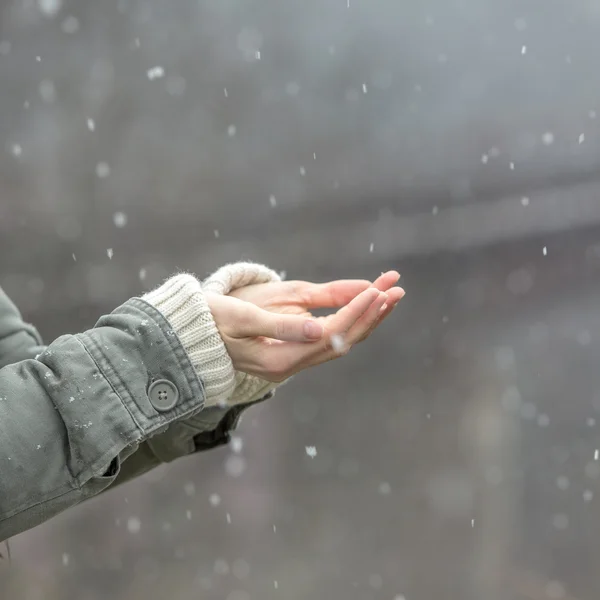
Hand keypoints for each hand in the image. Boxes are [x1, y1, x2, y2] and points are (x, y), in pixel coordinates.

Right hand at [206, 271, 403, 381]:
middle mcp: (289, 366)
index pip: (330, 334)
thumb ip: (281, 325)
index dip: (355, 312)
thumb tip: (320, 329)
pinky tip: (363, 308)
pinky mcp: (290, 355)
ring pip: (338, 343)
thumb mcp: (242, 318)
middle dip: (371, 315)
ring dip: (364, 320)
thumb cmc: (212, 320)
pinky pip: (328, 341)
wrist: (192, 338)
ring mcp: (290, 363)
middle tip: (396, 290)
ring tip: (389, 296)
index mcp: (279, 359)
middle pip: (342, 342)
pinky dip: (348, 323)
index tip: (377, 289)